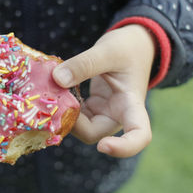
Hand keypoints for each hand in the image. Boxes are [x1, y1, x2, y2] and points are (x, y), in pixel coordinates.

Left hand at [52, 25, 155, 157]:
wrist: (132, 45)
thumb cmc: (128, 48)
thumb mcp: (108, 51)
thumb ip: (84, 64)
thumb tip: (57, 80)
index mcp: (131, 105)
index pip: (138, 136)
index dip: (123, 148)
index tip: (103, 146)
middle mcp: (117, 114)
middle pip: (94, 134)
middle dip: (72, 122)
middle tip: (57, 98)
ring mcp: (103, 112)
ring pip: (80, 127)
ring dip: (64, 113)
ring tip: (53, 89)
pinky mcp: (92, 107)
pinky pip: (75, 114)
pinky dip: (63, 105)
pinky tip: (55, 88)